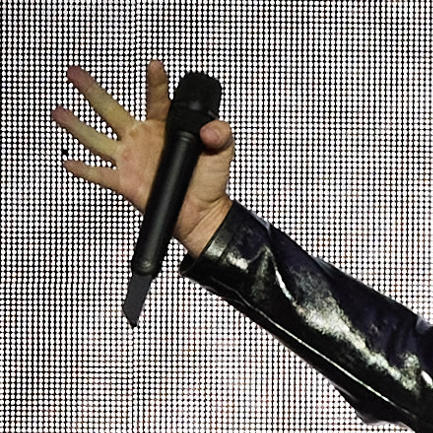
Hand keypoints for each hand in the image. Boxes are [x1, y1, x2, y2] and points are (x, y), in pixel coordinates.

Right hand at [54, 60, 234, 255]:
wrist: (202, 215)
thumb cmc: (209, 183)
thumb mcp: (222, 154)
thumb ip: (221, 135)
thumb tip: (211, 129)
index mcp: (162, 127)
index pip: (157, 99)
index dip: (156, 83)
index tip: (155, 66)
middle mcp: (140, 138)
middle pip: (110, 110)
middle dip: (92, 91)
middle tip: (74, 73)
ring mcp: (129, 159)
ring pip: (97, 138)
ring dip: (77, 126)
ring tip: (59, 112)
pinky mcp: (125, 181)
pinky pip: (100, 174)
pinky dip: (84, 170)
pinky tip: (69, 162)